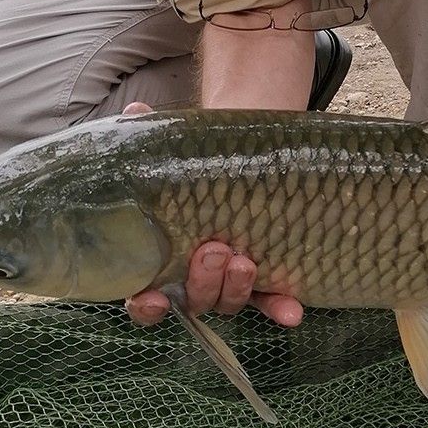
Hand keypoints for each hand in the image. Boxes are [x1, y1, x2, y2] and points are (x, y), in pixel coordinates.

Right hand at [118, 103, 304, 329]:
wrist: (246, 161)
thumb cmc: (196, 165)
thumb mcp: (173, 152)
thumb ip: (150, 139)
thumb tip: (134, 115)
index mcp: (160, 262)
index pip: (144, 300)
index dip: (145, 306)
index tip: (150, 297)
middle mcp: (194, 282)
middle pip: (193, 301)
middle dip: (202, 281)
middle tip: (213, 249)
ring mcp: (230, 284)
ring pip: (229, 302)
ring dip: (236, 288)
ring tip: (245, 260)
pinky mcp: (267, 280)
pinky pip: (272, 302)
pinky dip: (281, 308)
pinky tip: (293, 312)